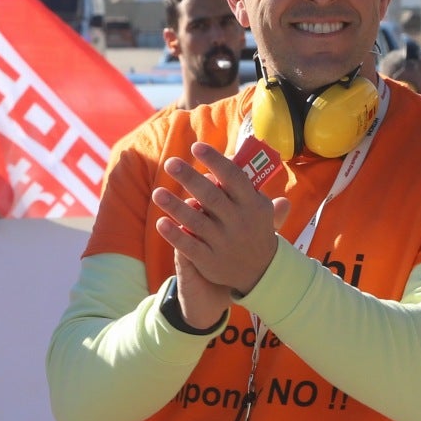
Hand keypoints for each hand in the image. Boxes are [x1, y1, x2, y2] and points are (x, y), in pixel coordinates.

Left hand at [152, 142, 290, 308]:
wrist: (261, 273)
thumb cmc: (256, 231)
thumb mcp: (263, 210)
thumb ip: (250, 185)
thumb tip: (237, 156)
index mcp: (251, 205)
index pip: (234, 178)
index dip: (215, 161)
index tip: (196, 147)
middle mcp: (238, 222)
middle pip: (211, 197)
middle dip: (190, 179)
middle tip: (170, 163)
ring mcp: (223, 243)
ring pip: (196, 221)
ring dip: (175, 206)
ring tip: (157, 192)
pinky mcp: (209, 261)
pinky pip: (189, 246)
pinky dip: (175, 235)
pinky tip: (160, 223)